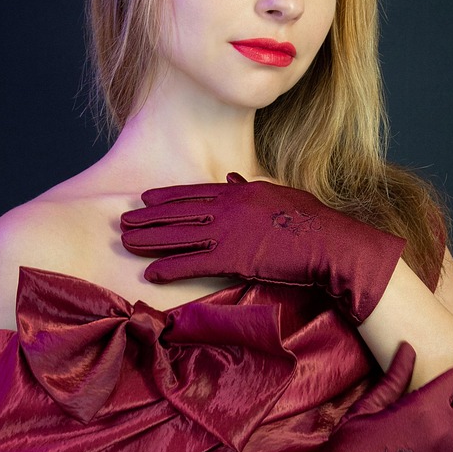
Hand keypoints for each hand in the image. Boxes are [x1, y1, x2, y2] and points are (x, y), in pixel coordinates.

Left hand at [119, 173, 405, 323]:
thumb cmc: (312, 220)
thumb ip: (252, 186)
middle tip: (123, 222)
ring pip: (178, 236)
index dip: (166, 197)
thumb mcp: (280, 193)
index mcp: (239, 191)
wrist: (328, 242)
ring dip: (149, 240)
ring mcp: (228, 233)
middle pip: (178, 212)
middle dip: (148, 217)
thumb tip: (233, 178)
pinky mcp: (233, 259)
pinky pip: (192, 263)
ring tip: (126, 244)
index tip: (145, 198)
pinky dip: (169, 268)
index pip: (193, 192)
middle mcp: (228, 208)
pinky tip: (151, 273)